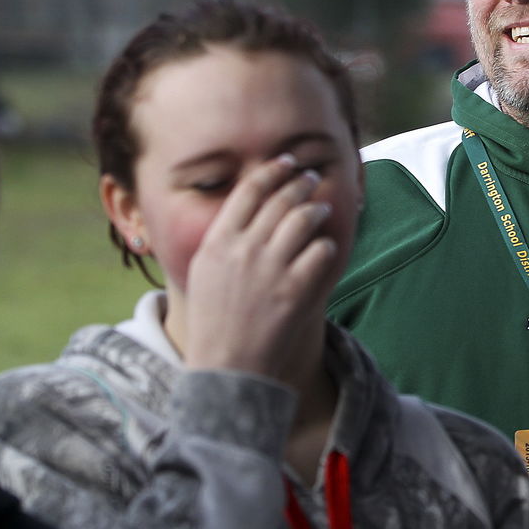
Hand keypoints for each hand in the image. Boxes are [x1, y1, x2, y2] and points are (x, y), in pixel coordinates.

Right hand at [180, 154, 336, 379]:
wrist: (227, 365)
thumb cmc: (212, 320)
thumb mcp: (204, 271)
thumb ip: (223, 239)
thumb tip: (244, 209)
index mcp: (218, 241)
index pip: (249, 190)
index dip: (271, 171)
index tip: (285, 163)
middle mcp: (244, 249)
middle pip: (281, 199)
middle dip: (301, 183)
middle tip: (311, 178)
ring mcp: (272, 269)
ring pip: (304, 219)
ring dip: (316, 209)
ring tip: (321, 208)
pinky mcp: (296, 289)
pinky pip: (319, 251)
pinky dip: (324, 245)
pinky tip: (324, 245)